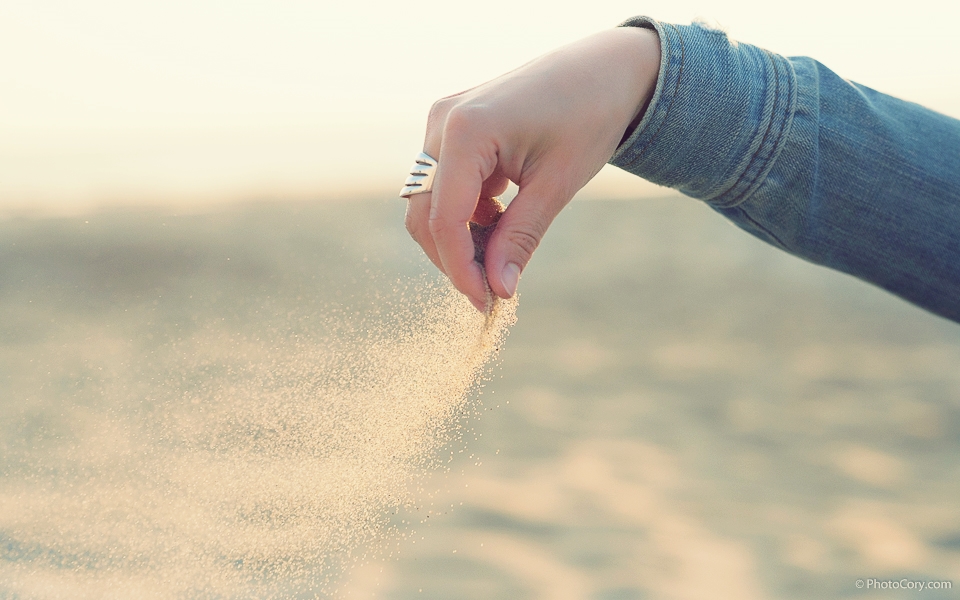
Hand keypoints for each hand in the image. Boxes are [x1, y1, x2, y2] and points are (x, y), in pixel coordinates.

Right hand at [405, 26, 660, 310]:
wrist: (604, 69)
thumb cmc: (589, 117)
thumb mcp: (557, 184)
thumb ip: (521, 237)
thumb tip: (498, 288)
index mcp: (467, 130)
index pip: (444, 218)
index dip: (460, 268)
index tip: (486, 303)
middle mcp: (442, 122)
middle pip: (425, 213)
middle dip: (455, 257)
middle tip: (493, 290)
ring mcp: (442, 122)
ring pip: (430, 202)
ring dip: (460, 237)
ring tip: (502, 255)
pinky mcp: (451, 128)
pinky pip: (444, 185)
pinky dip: (467, 214)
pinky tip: (502, 220)